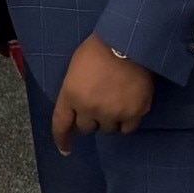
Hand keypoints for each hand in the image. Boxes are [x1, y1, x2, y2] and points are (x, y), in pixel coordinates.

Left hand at [49, 35, 154, 155]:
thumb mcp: (76, 67)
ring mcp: (111, 113)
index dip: (62, 139)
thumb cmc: (99, 48)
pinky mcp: (132, 113)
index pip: (61, 124)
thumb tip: (79, 105)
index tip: (65, 149)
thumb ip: (75, 89)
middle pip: (87, 128)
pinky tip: (130, 108)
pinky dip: (127, 121)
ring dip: (110, 120)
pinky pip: (127, 129)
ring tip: (117, 101)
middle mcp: (88, 108)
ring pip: (108, 129)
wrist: (128, 42)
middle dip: (91, 119)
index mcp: (71, 94)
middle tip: (100, 104)